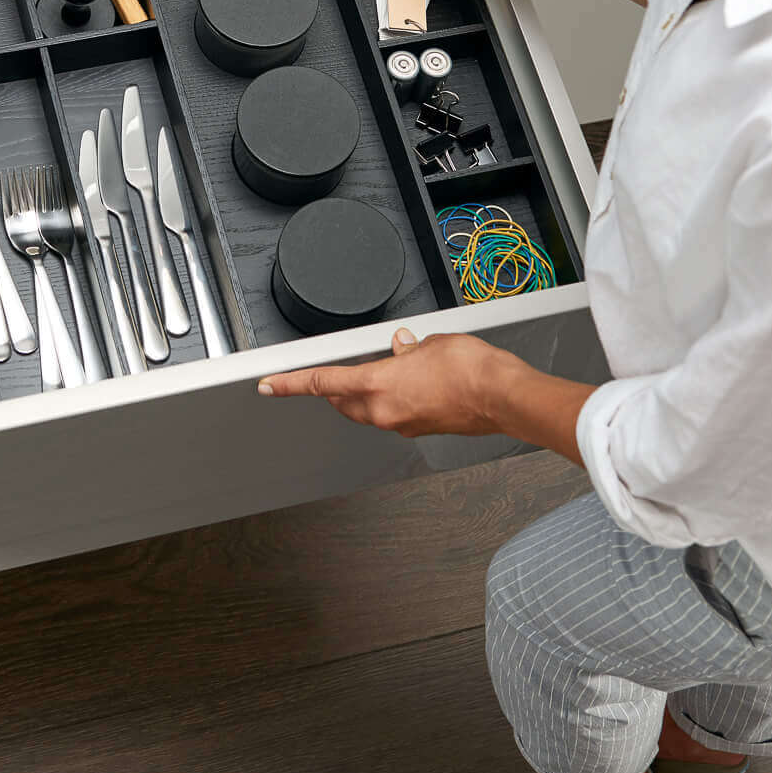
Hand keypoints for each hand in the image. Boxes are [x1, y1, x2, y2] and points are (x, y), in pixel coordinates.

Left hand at [257, 328, 515, 437]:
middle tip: (338, 369)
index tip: (270, 385)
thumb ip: (408, 348)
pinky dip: (393, 400)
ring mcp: (402, 425)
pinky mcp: (420, 430)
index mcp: (377, 384)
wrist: (502, 396)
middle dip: (334, 386)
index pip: (321, 381)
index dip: (290, 384)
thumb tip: (402, 348)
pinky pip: (394, 414)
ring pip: (367, 410)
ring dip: (367, 393)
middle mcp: (384, 411)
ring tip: (390, 368)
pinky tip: (413, 384)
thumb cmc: (470, 369)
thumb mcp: (431, 342)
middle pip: (341, 400)